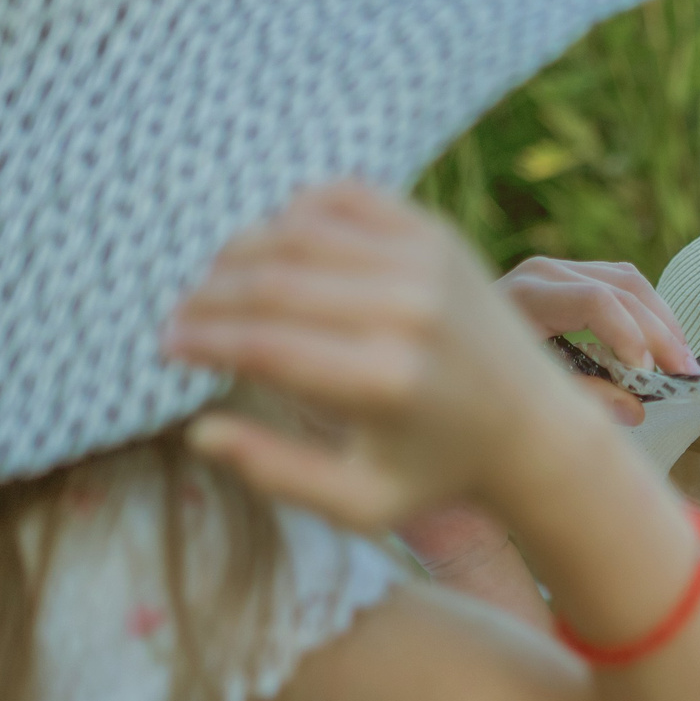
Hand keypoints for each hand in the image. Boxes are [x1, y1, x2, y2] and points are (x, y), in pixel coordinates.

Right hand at [162, 181, 607, 532]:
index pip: (261, 344)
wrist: (532, 426)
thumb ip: (278, 474)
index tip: (168, 348)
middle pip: (270, 282)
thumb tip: (200, 430)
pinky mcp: (437, 235)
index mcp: (384, 382)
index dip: (200, 340)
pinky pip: (342, 196)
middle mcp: (407, 313)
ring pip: (297, 231)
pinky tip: (275, 244)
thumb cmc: (435, 472)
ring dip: (240, 252)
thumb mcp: (362, 503)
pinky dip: (294, 210)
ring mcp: (425, 264)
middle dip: (208, 297)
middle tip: (179, 317)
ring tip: (216, 285)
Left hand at [497, 257, 698, 429]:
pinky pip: (624, 283)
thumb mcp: (525, 394)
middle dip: (661, 334)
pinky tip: (664, 344)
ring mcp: (558, 270)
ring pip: (631, 281)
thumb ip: (581, 400)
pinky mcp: (572, 277)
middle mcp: (542, 273)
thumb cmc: (482, 380)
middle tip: (687, 374)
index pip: (596, 301)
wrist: (455, 354)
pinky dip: (651, 312)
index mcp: (525, 296)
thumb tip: (635, 409)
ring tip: (683, 361)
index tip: (650, 378)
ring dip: (664, 321)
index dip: (631, 337)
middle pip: (621, 289)